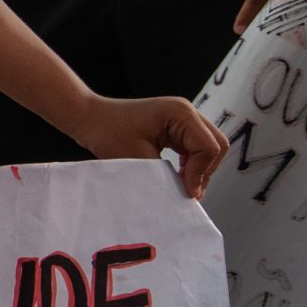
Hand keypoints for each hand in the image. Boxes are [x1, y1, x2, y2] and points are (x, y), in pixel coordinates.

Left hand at [66, 94, 227, 197]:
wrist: (90, 118)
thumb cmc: (109, 133)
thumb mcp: (139, 159)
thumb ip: (168, 177)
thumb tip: (188, 195)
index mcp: (181, 113)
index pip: (209, 147)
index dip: (200, 173)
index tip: (187, 193)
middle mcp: (186, 111)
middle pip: (216, 145)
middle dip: (205, 170)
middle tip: (188, 192)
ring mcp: (182, 117)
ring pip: (208, 147)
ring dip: (199, 168)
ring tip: (183, 187)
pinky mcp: (175, 126)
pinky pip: (194, 146)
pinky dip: (191, 163)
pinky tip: (177, 176)